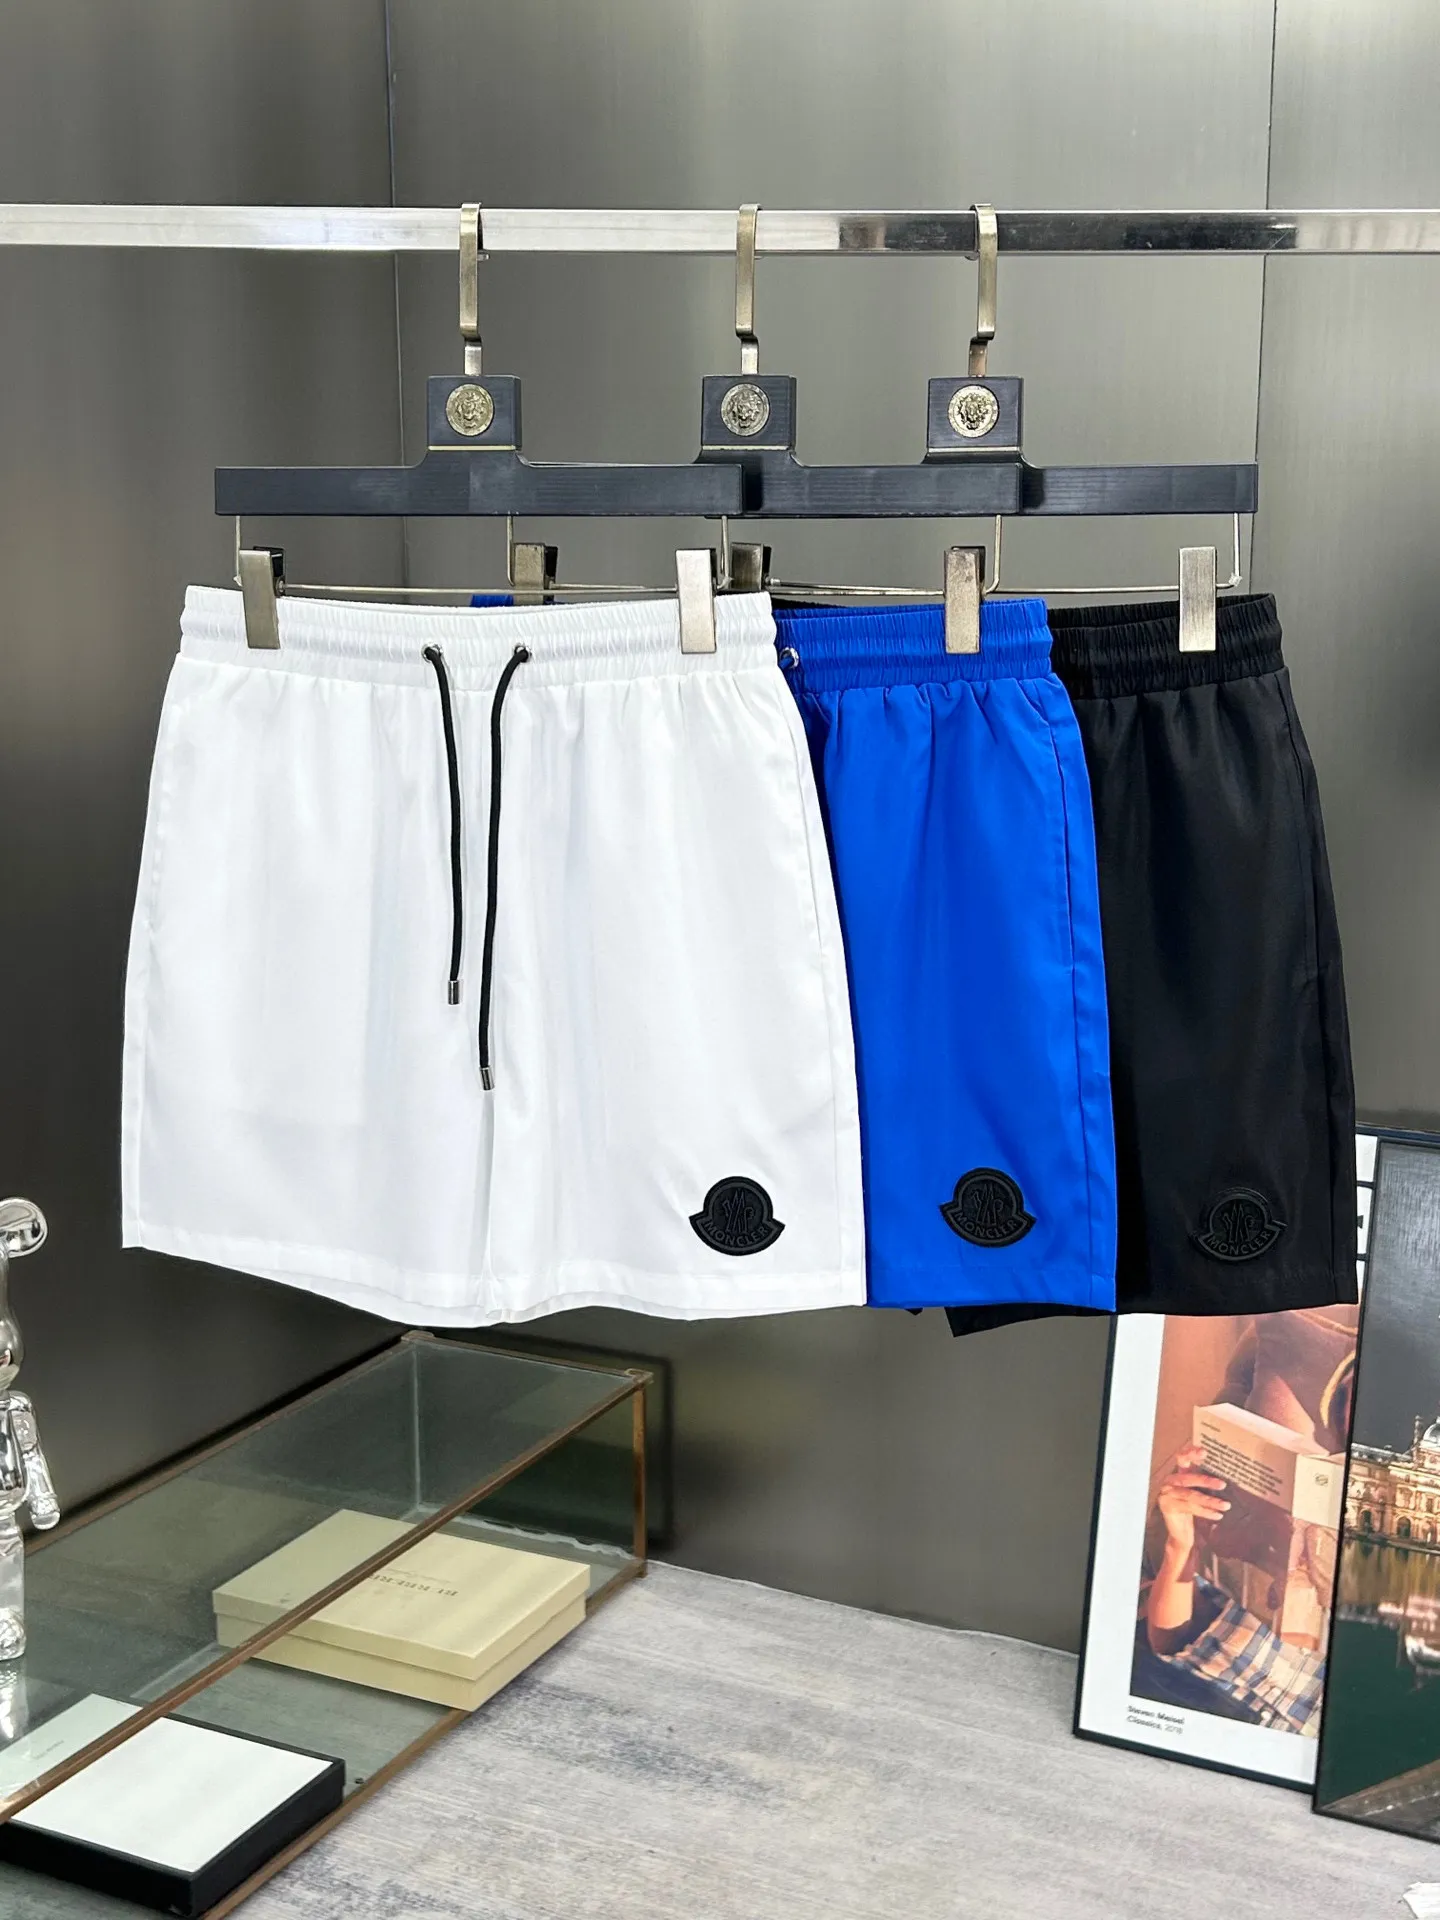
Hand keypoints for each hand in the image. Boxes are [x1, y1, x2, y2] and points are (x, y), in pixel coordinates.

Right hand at [1156, 1443, 1229, 1558]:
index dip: (1191, 1453)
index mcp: (1177, 1474)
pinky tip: (1218, 1515)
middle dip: (1206, 1481)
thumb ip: (1204, 1485)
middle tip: (1223, 1484)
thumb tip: (1226, 1478)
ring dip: (1210, 1501)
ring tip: (1226, 1505)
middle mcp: (1169, 1482)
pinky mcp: (1168, 1507)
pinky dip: (1206, 1512)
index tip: (1204, 1452)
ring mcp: (1166, 1494)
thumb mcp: (1197, 1494)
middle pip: (1187, 1478)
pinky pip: (1190, 1508)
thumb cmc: (1191, 1511)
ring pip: (1191, 1495)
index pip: (1182, 1458)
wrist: (1180, 1534)